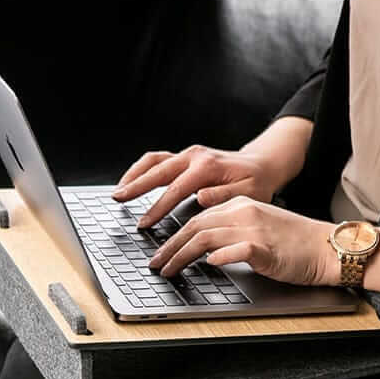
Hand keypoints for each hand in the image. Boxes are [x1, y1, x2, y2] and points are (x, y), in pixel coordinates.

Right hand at [111, 145, 282, 227]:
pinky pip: (156, 160)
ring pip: (153, 161)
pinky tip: (131, 182)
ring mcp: (187, 155)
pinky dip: (141, 170)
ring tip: (119, 191)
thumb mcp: (248, 194)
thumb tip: (200, 197)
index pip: (175, 189)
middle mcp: (194, 156)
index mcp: (207, 166)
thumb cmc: (256, 182)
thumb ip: (224, 196)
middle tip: (118, 199)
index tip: (144, 223)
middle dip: (135, 186)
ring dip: (133, 175)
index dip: (157, 207)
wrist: (261, 165)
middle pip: (157, 170)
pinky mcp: (183, 157)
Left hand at [148, 196, 338, 286]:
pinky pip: (236, 249)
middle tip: (154, 264)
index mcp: (238, 206)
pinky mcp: (265, 247)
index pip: (196, 219)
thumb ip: (227, 233)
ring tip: (168, 270)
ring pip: (205, 237)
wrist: (326, 247)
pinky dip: (218, 257)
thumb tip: (200, 249)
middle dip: (169, 247)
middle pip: (194, 227)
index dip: (172, 237)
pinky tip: (207, 265)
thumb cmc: (291, 242)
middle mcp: (242, 213)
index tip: (159, 252)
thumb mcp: (254, 228)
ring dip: (181, 255)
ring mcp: (253, 228)